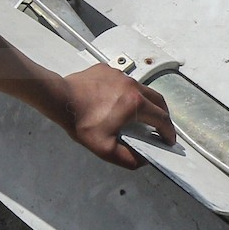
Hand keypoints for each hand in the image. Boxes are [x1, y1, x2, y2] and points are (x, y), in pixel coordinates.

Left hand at [60, 65, 176, 168]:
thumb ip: (127, 158)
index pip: (162, 119)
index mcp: (136, 104)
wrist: (60, 98)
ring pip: (142, 88)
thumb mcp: (105, 148)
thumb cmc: (81, 122)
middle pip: (158, 100)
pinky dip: (127, 92)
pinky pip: (123, 81)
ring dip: (146, 102)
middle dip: (163, 115)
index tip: (168, 139)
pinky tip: (116, 101)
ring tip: (140, 114)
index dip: (168, 131)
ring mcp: (120, 75)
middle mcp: (132, 86)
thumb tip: (142, 160)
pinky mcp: (107, 69)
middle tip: (161, 127)